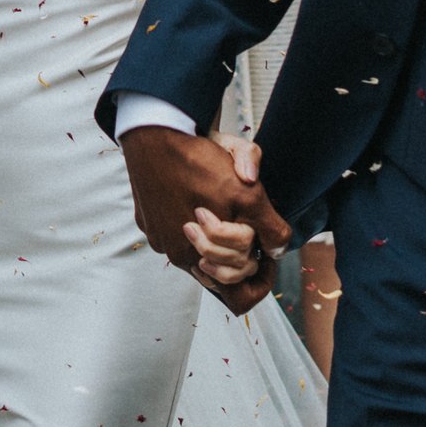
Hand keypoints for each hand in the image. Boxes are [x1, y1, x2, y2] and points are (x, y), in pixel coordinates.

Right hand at [120, 125, 290, 312]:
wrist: (155, 134)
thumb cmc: (199, 162)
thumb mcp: (249, 192)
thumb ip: (270, 228)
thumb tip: (278, 247)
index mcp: (202, 254)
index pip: (239, 291)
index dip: (259, 271)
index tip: (266, 251)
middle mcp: (178, 254)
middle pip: (219, 270)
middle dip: (238, 251)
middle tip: (244, 221)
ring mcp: (160, 239)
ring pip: (196, 250)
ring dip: (212, 235)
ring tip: (217, 204)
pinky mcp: (147, 223)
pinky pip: (174, 232)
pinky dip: (188, 220)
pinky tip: (194, 194)